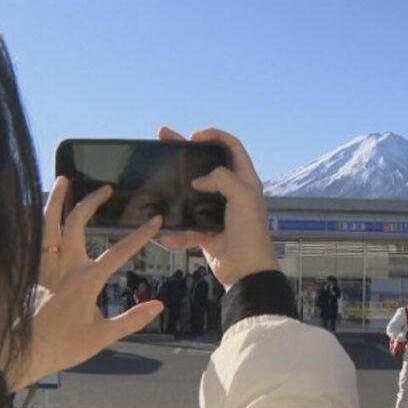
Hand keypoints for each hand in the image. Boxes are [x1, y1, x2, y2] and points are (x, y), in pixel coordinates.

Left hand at [16, 177, 164, 388]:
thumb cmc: (62, 347)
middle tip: (106, 189)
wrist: (19, 355)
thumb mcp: (102, 337)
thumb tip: (159, 305)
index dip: (140, 235)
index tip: (156, 220)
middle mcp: (64, 267)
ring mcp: (44, 267)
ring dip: (57, 200)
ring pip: (48, 224)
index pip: (119, 252)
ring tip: (64, 180)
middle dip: (93, 203)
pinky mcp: (31, 272)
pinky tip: (40, 212)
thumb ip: (131, 319)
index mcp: (86, 281)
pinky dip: (37, 222)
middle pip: (77, 224)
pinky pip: (34, 239)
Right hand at [157, 127, 278, 289]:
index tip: (195, 136)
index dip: (216, 136)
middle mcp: (232, 194)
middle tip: (165, 138)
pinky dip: (177, 232)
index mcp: (245, 181)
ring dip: (176, 192)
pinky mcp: (206, 232)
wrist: (247, 271)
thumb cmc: (250, 233)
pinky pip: (187, 228)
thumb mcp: (242, 196)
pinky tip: (166, 234)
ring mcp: (218, 213)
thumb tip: (199, 181)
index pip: (232, 148)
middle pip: (207, 166)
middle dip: (186, 153)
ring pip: (192, 196)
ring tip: (156, 182)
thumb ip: (222, 179)